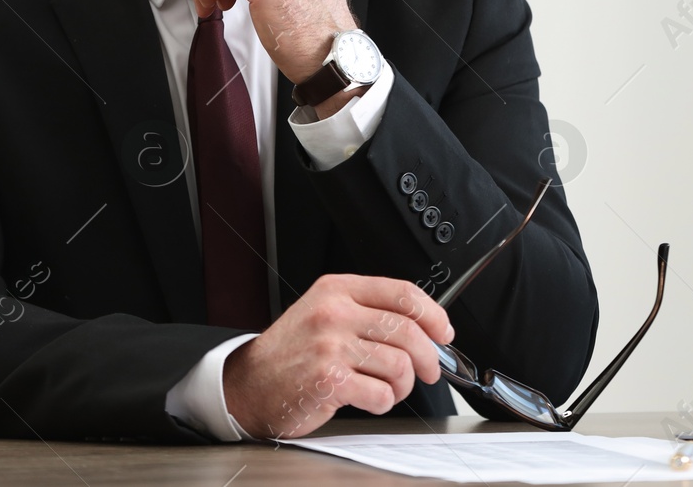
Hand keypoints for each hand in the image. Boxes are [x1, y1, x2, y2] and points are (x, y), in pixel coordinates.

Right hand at [221, 274, 453, 439]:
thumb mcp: (324, 314)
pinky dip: (382, 403)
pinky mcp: (329, 380)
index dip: (433, 314)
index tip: (443, 331)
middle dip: (428, 357)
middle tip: (427, 370)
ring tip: (386, 387)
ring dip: (402, 385)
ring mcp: (330, 346)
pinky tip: (367, 399)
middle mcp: (334, 313)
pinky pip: (381, 394)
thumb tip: (423, 328)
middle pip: (407, 330)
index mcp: (337, 290)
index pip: (401, 292)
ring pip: (399, 364)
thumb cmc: (291, 353)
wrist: (249, 385)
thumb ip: (368, 313)